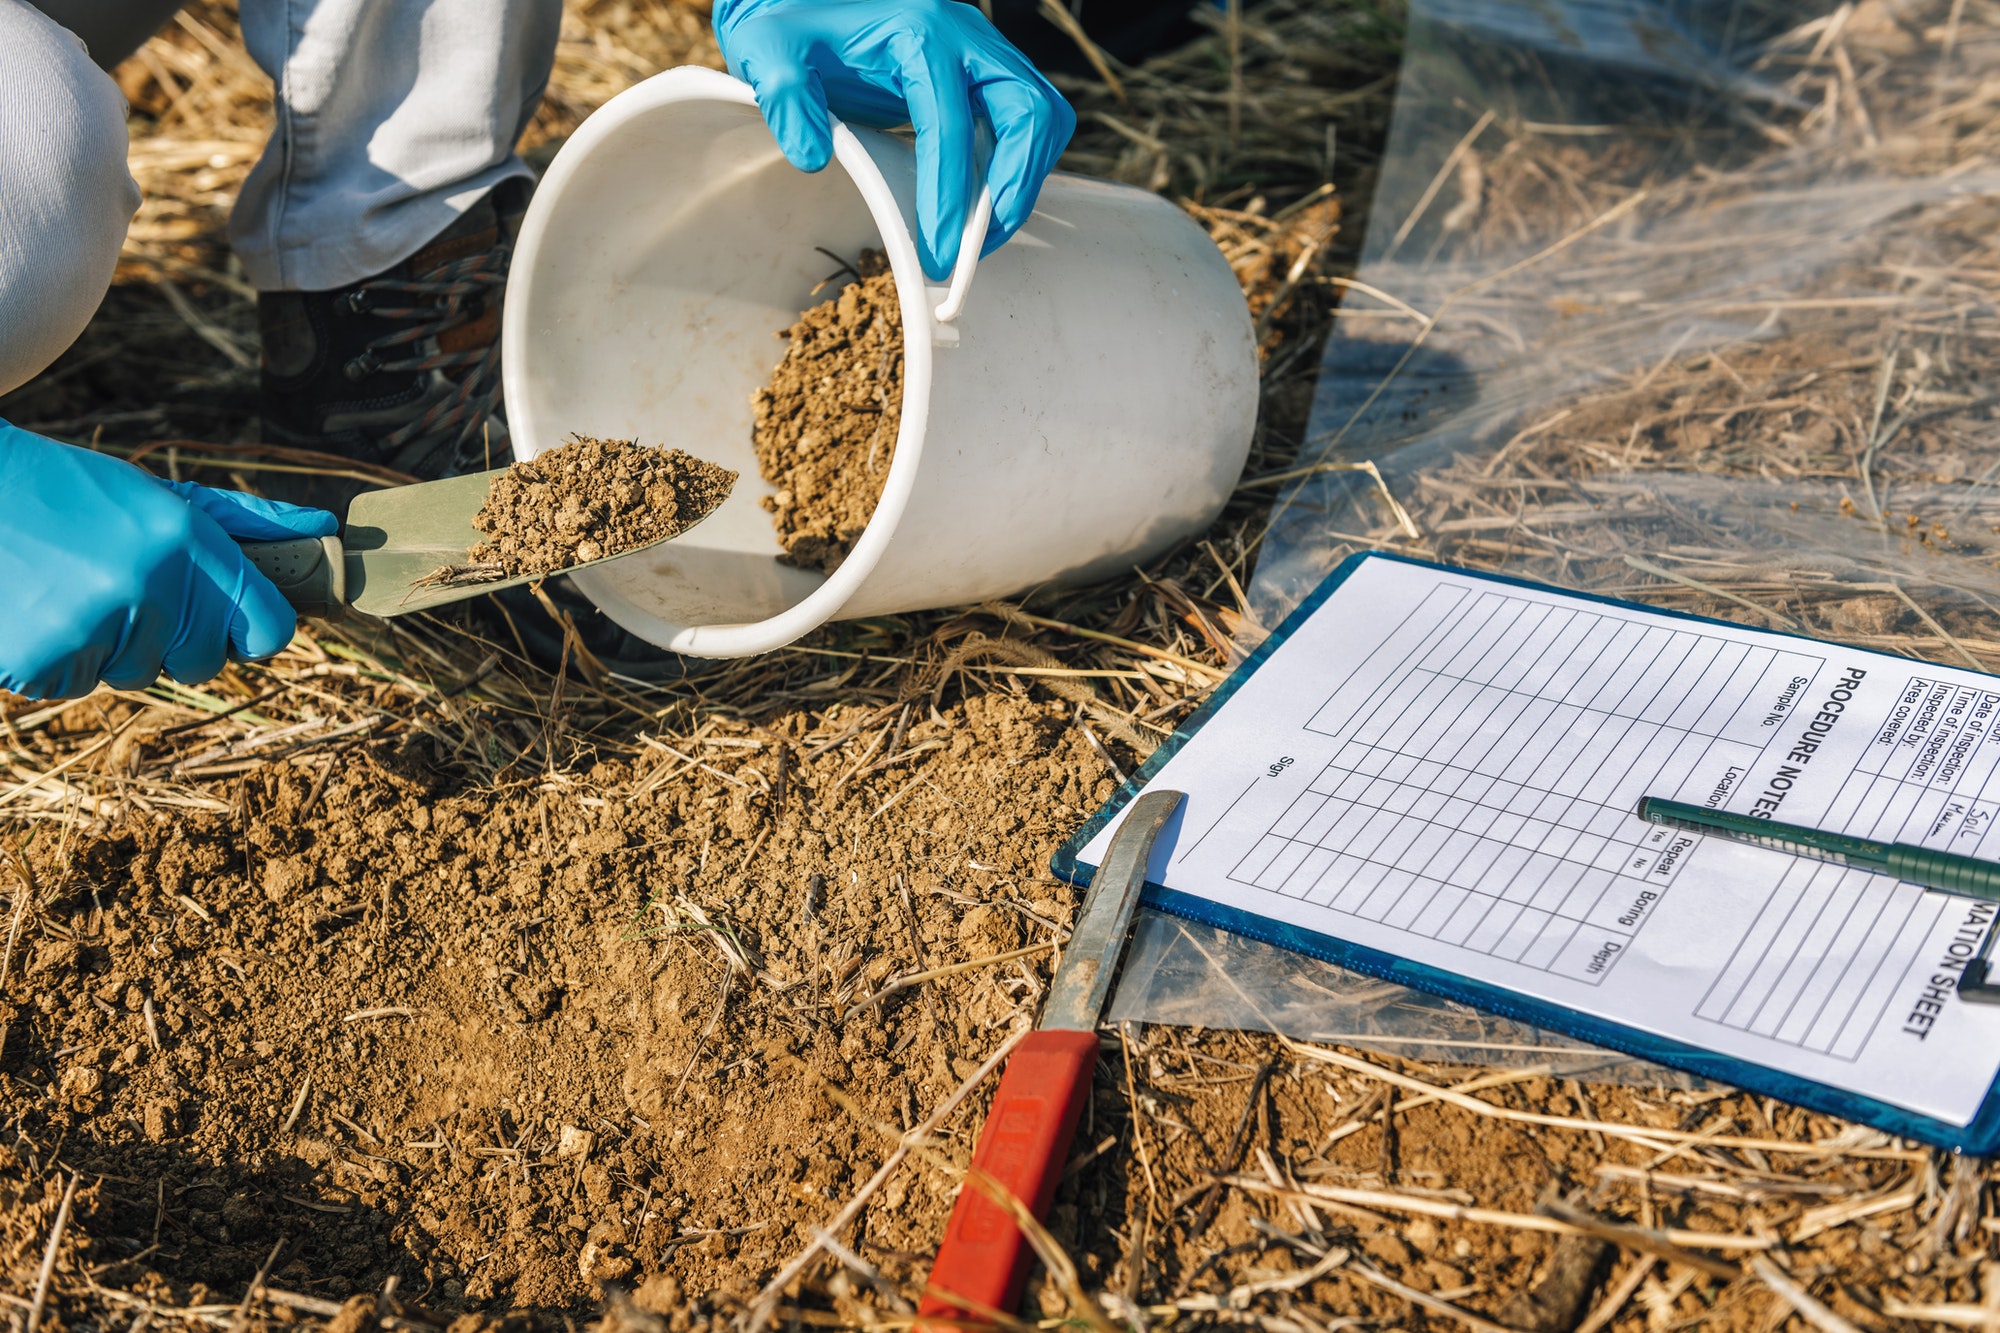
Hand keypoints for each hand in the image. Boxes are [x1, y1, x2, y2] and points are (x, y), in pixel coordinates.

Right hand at [0, 421, 337, 699]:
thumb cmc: (75, 492)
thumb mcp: (161, 495)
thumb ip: (247, 520)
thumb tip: (325, 529)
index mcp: (189, 544)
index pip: (269, 629)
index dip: (251, 630)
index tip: (229, 619)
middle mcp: (151, 587)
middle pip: (203, 663)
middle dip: (174, 639)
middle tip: (125, 587)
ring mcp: (96, 627)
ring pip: (135, 675)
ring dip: (110, 646)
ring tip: (70, 588)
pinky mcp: (43, 660)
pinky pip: (76, 684)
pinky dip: (59, 658)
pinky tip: (36, 607)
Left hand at [714, 0, 1075, 279]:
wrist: (807, 0)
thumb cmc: (792, 25)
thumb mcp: (769, 50)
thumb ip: (786, 98)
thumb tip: (812, 157)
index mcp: (919, 33)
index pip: (951, 126)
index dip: (950, 198)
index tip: (939, 256)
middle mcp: (965, 36)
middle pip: (1028, 114)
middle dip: (1012, 189)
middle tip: (977, 247)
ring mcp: (982, 51)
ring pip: (1040, 118)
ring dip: (1021, 181)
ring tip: (980, 235)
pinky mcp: (984, 71)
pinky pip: (1025, 119)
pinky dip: (1015, 166)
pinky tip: (977, 203)